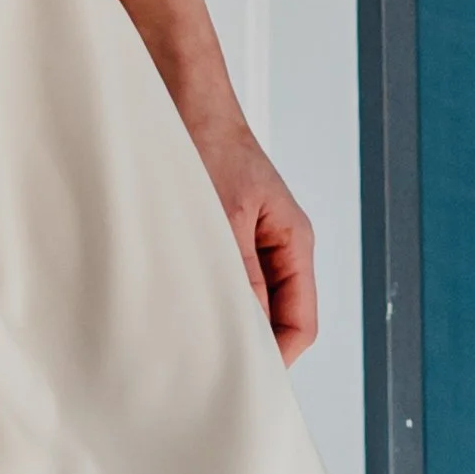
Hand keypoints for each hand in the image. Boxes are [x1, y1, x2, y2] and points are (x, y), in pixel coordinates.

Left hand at [186, 111, 318, 363]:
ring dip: (221, 320)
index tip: (245, 382)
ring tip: (189, 343)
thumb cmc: (204, 139)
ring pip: (243, 299)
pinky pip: (218, 277)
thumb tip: (248, 334)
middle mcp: (274, 244)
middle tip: (208, 372)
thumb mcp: (224, 214)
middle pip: (275, 317)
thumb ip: (241, 274)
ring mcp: (244, 237)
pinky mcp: (214, 230)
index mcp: (292, 241)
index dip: (276, 358)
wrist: (175, 91)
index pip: (300, 322)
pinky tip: (174, 306)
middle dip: (248, 345)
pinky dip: (201, 295)